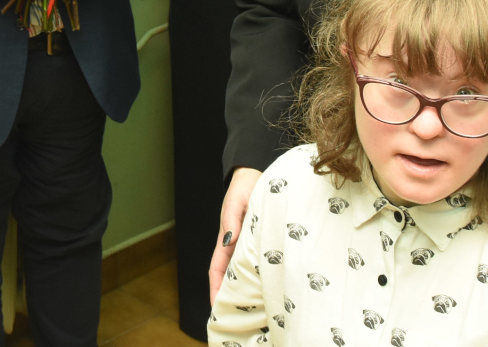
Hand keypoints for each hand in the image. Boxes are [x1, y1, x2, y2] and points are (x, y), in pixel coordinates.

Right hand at [209, 167, 260, 302]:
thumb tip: (228, 240)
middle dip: (232, 296)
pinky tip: (272, 285)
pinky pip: (261, 261)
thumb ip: (232, 220)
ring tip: (256, 309)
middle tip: (238, 317)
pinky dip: (262, 275)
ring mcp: (249, 243)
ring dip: (248, 288)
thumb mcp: (236, 201)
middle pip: (232, 275)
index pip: (217, 269)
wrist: (257, 171)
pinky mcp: (262, 239)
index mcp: (227, 238)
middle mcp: (237, 244)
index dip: (215, 288)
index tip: (217, 307)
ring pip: (247, 271)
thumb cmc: (245, 185)